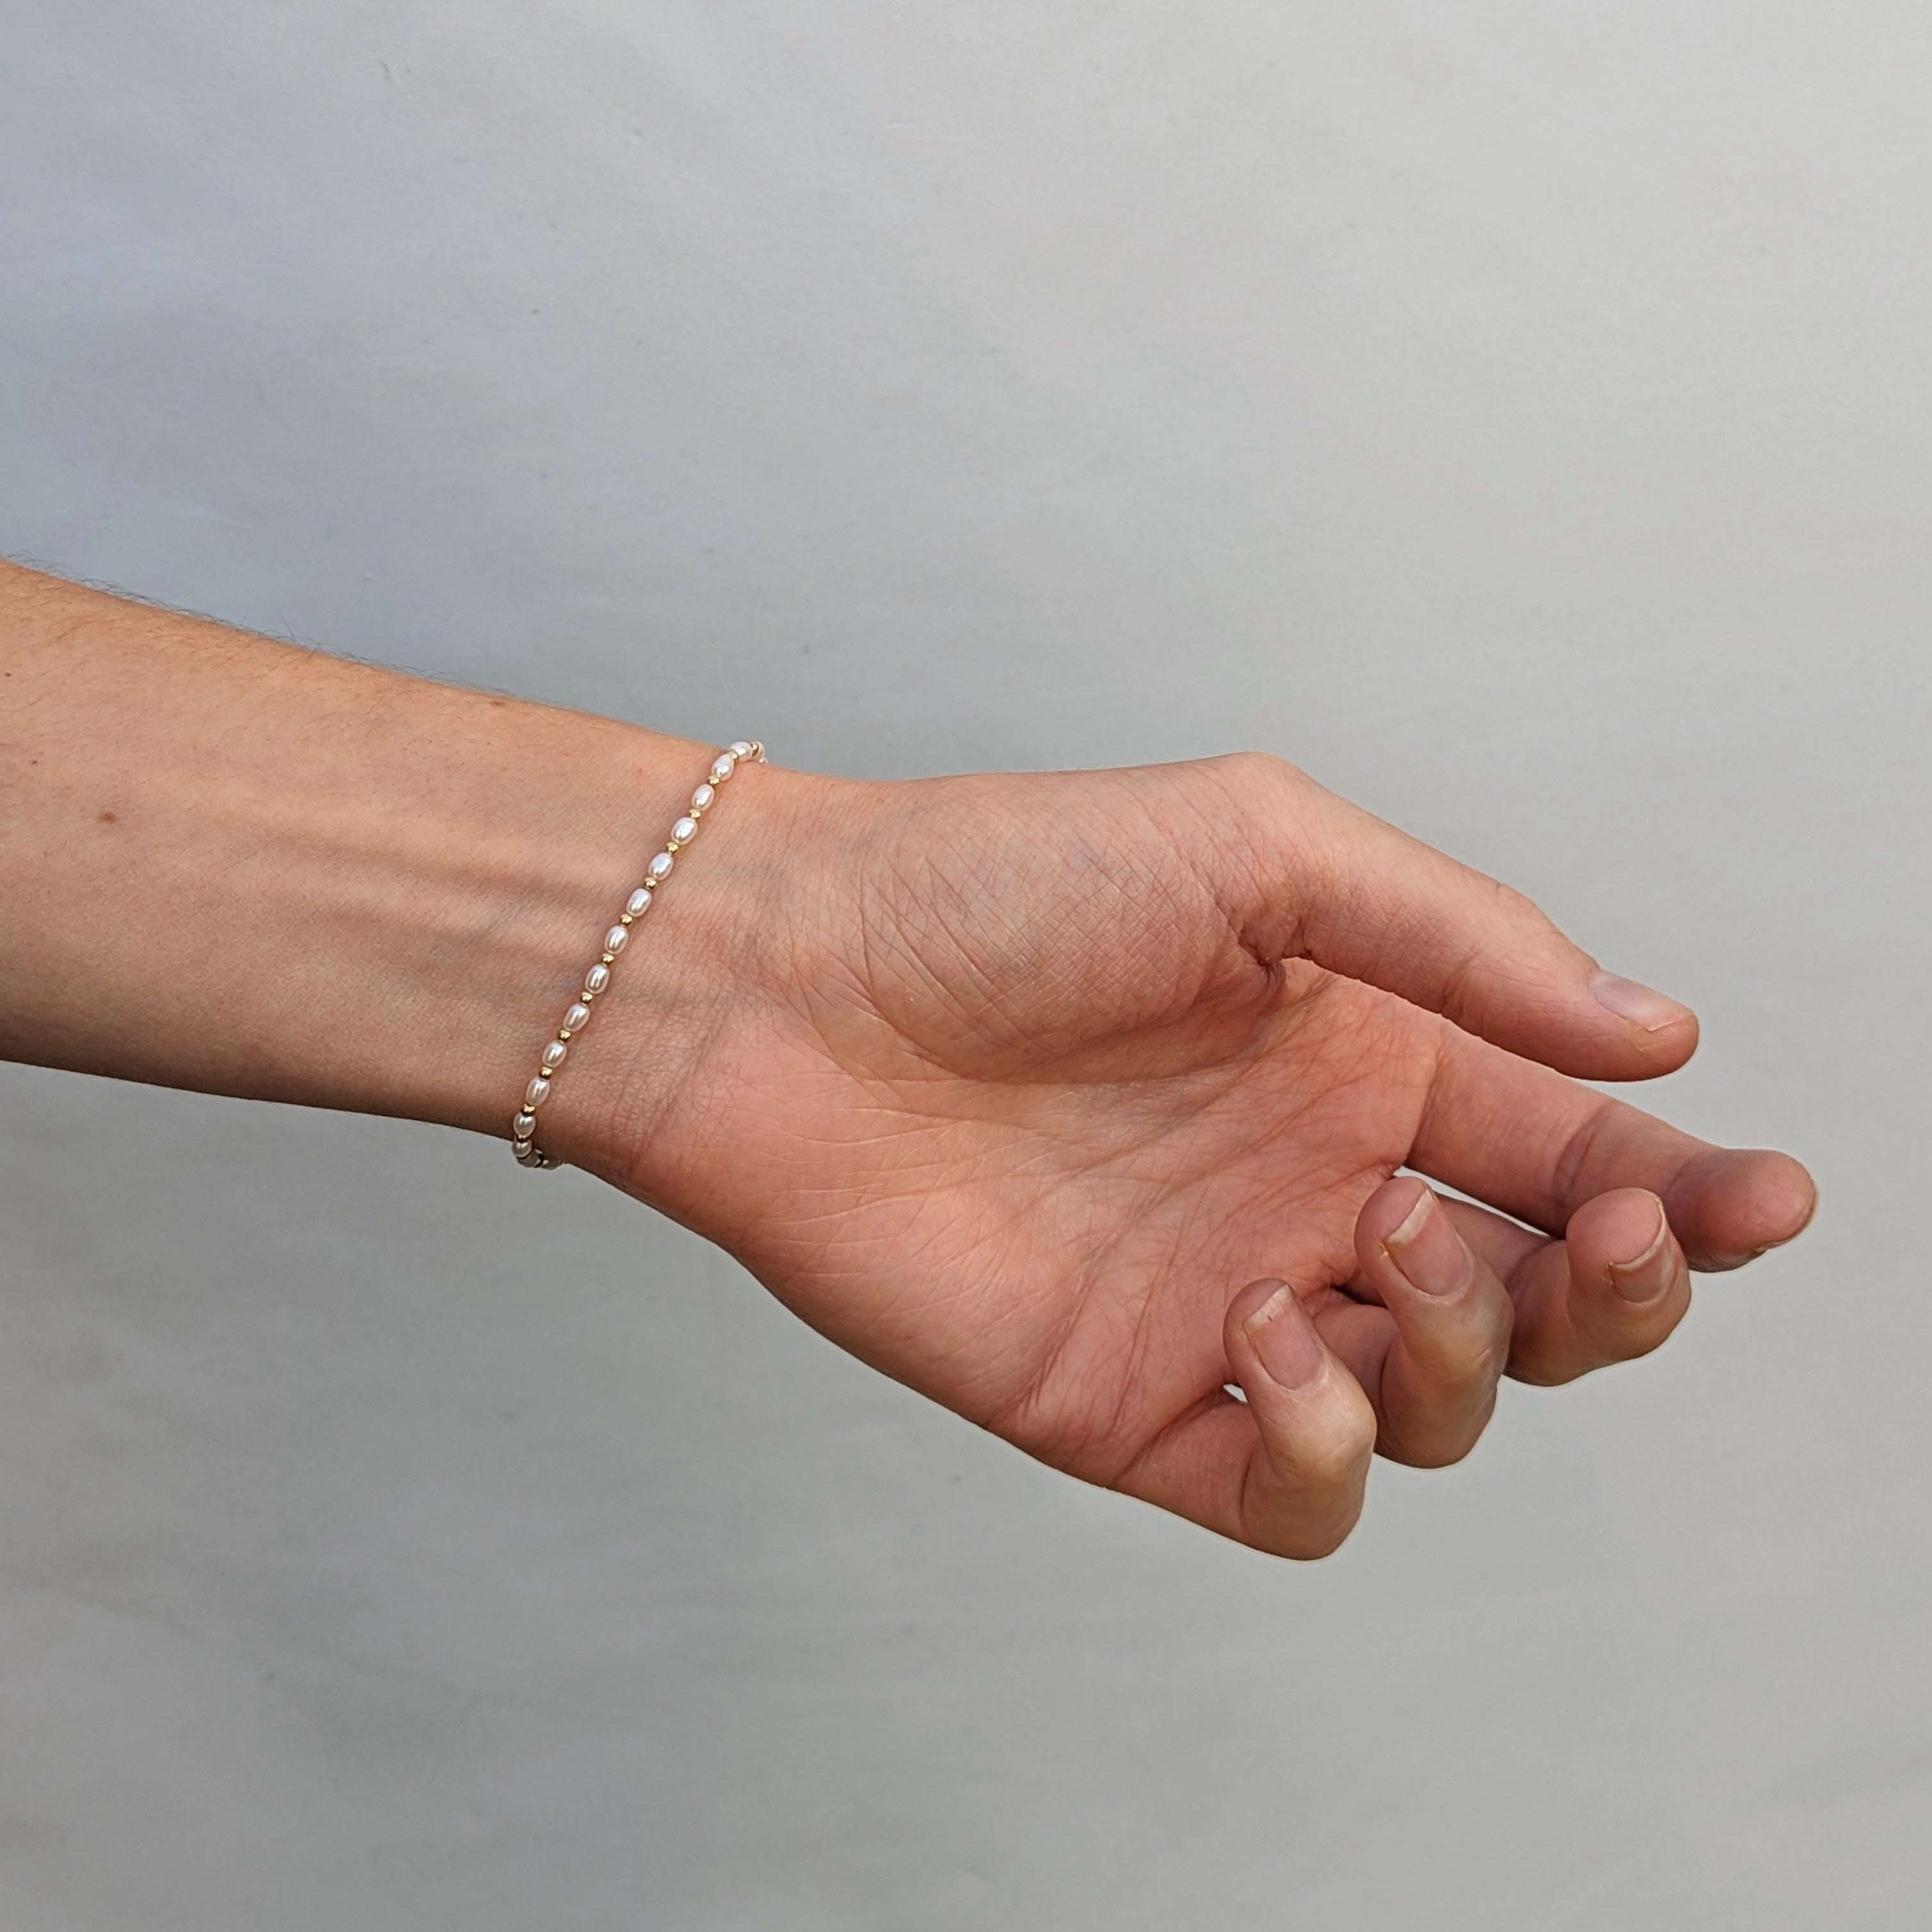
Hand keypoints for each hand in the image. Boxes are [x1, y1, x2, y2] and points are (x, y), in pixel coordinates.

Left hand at [580, 753, 1815, 1557]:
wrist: (788, 978)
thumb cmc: (1004, 882)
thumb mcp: (1260, 849)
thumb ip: (1463, 944)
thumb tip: (1658, 1038)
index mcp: (1365, 1060)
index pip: (1573, 1149)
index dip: (1688, 1195)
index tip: (1766, 1198)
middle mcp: (1313, 1187)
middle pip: (1542, 1303)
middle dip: (1613, 1289)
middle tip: (1594, 1227)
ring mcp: (1229, 1301)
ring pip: (1441, 1406)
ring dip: (1463, 1344)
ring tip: (1362, 1237)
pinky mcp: (1132, 1399)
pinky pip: (1293, 1487)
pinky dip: (1325, 1439)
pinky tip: (1269, 1329)